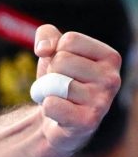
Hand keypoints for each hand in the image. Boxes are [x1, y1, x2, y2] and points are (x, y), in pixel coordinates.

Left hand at [33, 24, 121, 155]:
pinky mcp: (88, 121)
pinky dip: (47, 106)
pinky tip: (60, 113)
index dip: (56, 51)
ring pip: (55, 82)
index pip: (70, 40)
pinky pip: (52, 104)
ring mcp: (103, 102)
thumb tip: (44, 49)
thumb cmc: (60, 77)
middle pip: (61, 60)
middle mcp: (113, 79)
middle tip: (59, 83)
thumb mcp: (52, 49)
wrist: (56, 115)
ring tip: (60, 97)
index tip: (64, 65)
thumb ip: (46, 34)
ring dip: (48, 89)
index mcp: (110, 57)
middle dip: (51, 71)